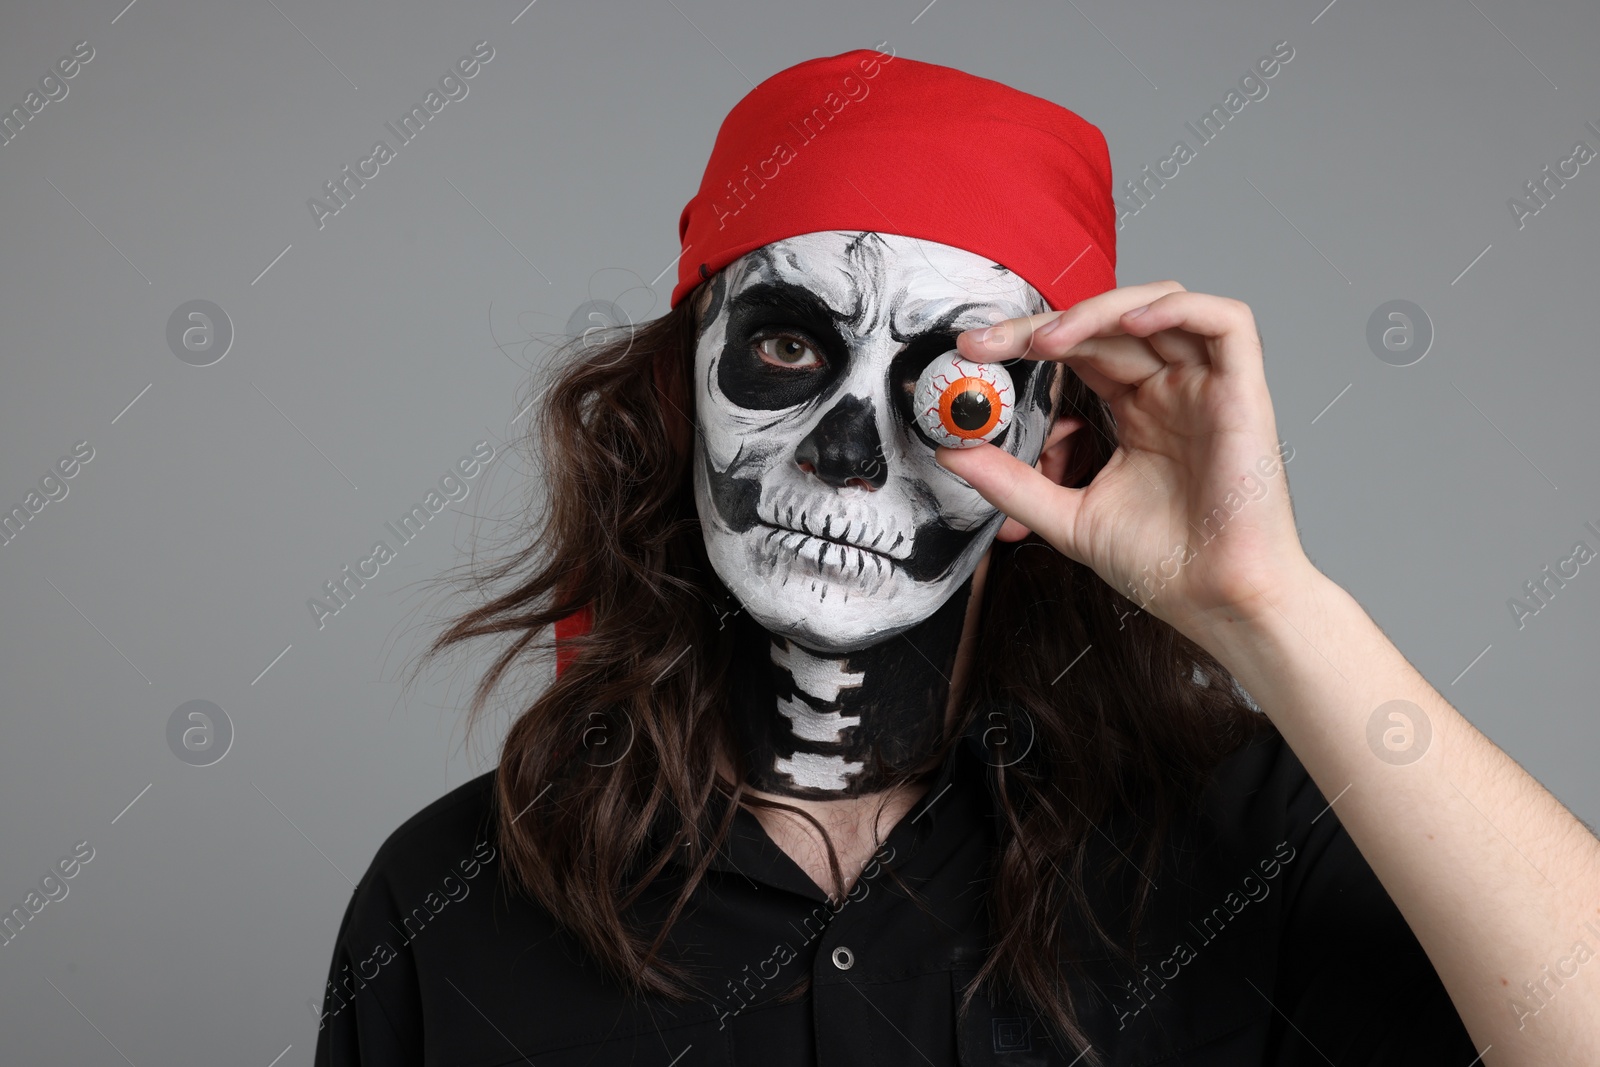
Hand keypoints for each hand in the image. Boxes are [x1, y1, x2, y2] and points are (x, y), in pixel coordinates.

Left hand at [937, 281, 1314, 640]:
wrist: (1214, 603)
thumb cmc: (1163, 565)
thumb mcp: (1065, 516)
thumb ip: (1011, 481)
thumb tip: (954, 452)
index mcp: (1137, 412)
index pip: (1080, 352)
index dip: (1028, 342)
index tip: (973, 354)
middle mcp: (1171, 391)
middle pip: (1108, 325)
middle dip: (1042, 327)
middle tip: (988, 343)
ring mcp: (1207, 388)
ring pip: (1160, 307)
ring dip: (1099, 311)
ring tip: (1047, 341)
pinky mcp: (1244, 392)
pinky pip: (1226, 322)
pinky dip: (1175, 309)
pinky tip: (1126, 325)